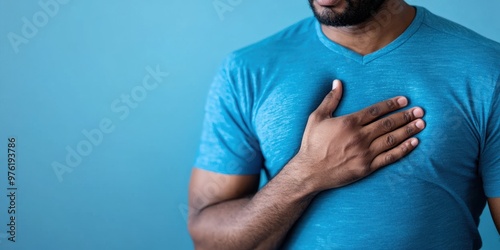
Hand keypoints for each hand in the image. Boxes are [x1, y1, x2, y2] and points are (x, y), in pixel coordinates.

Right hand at [290, 79, 424, 191]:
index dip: (391, 104)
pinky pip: (389, 157)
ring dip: (408, 130)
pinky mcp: (367, 167)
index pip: (375, 110)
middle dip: (406, 116)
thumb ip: (330, 100)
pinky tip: (413, 143)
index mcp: (349, 122)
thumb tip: (337, 82)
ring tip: (421, 124)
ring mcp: (365, 152)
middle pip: (388, 123)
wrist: (309, 172)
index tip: (405, 100)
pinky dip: (403, 149)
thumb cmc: (311, 143)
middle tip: (421, 111)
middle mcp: (359, 136)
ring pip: (392, 139)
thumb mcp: (316, 118)